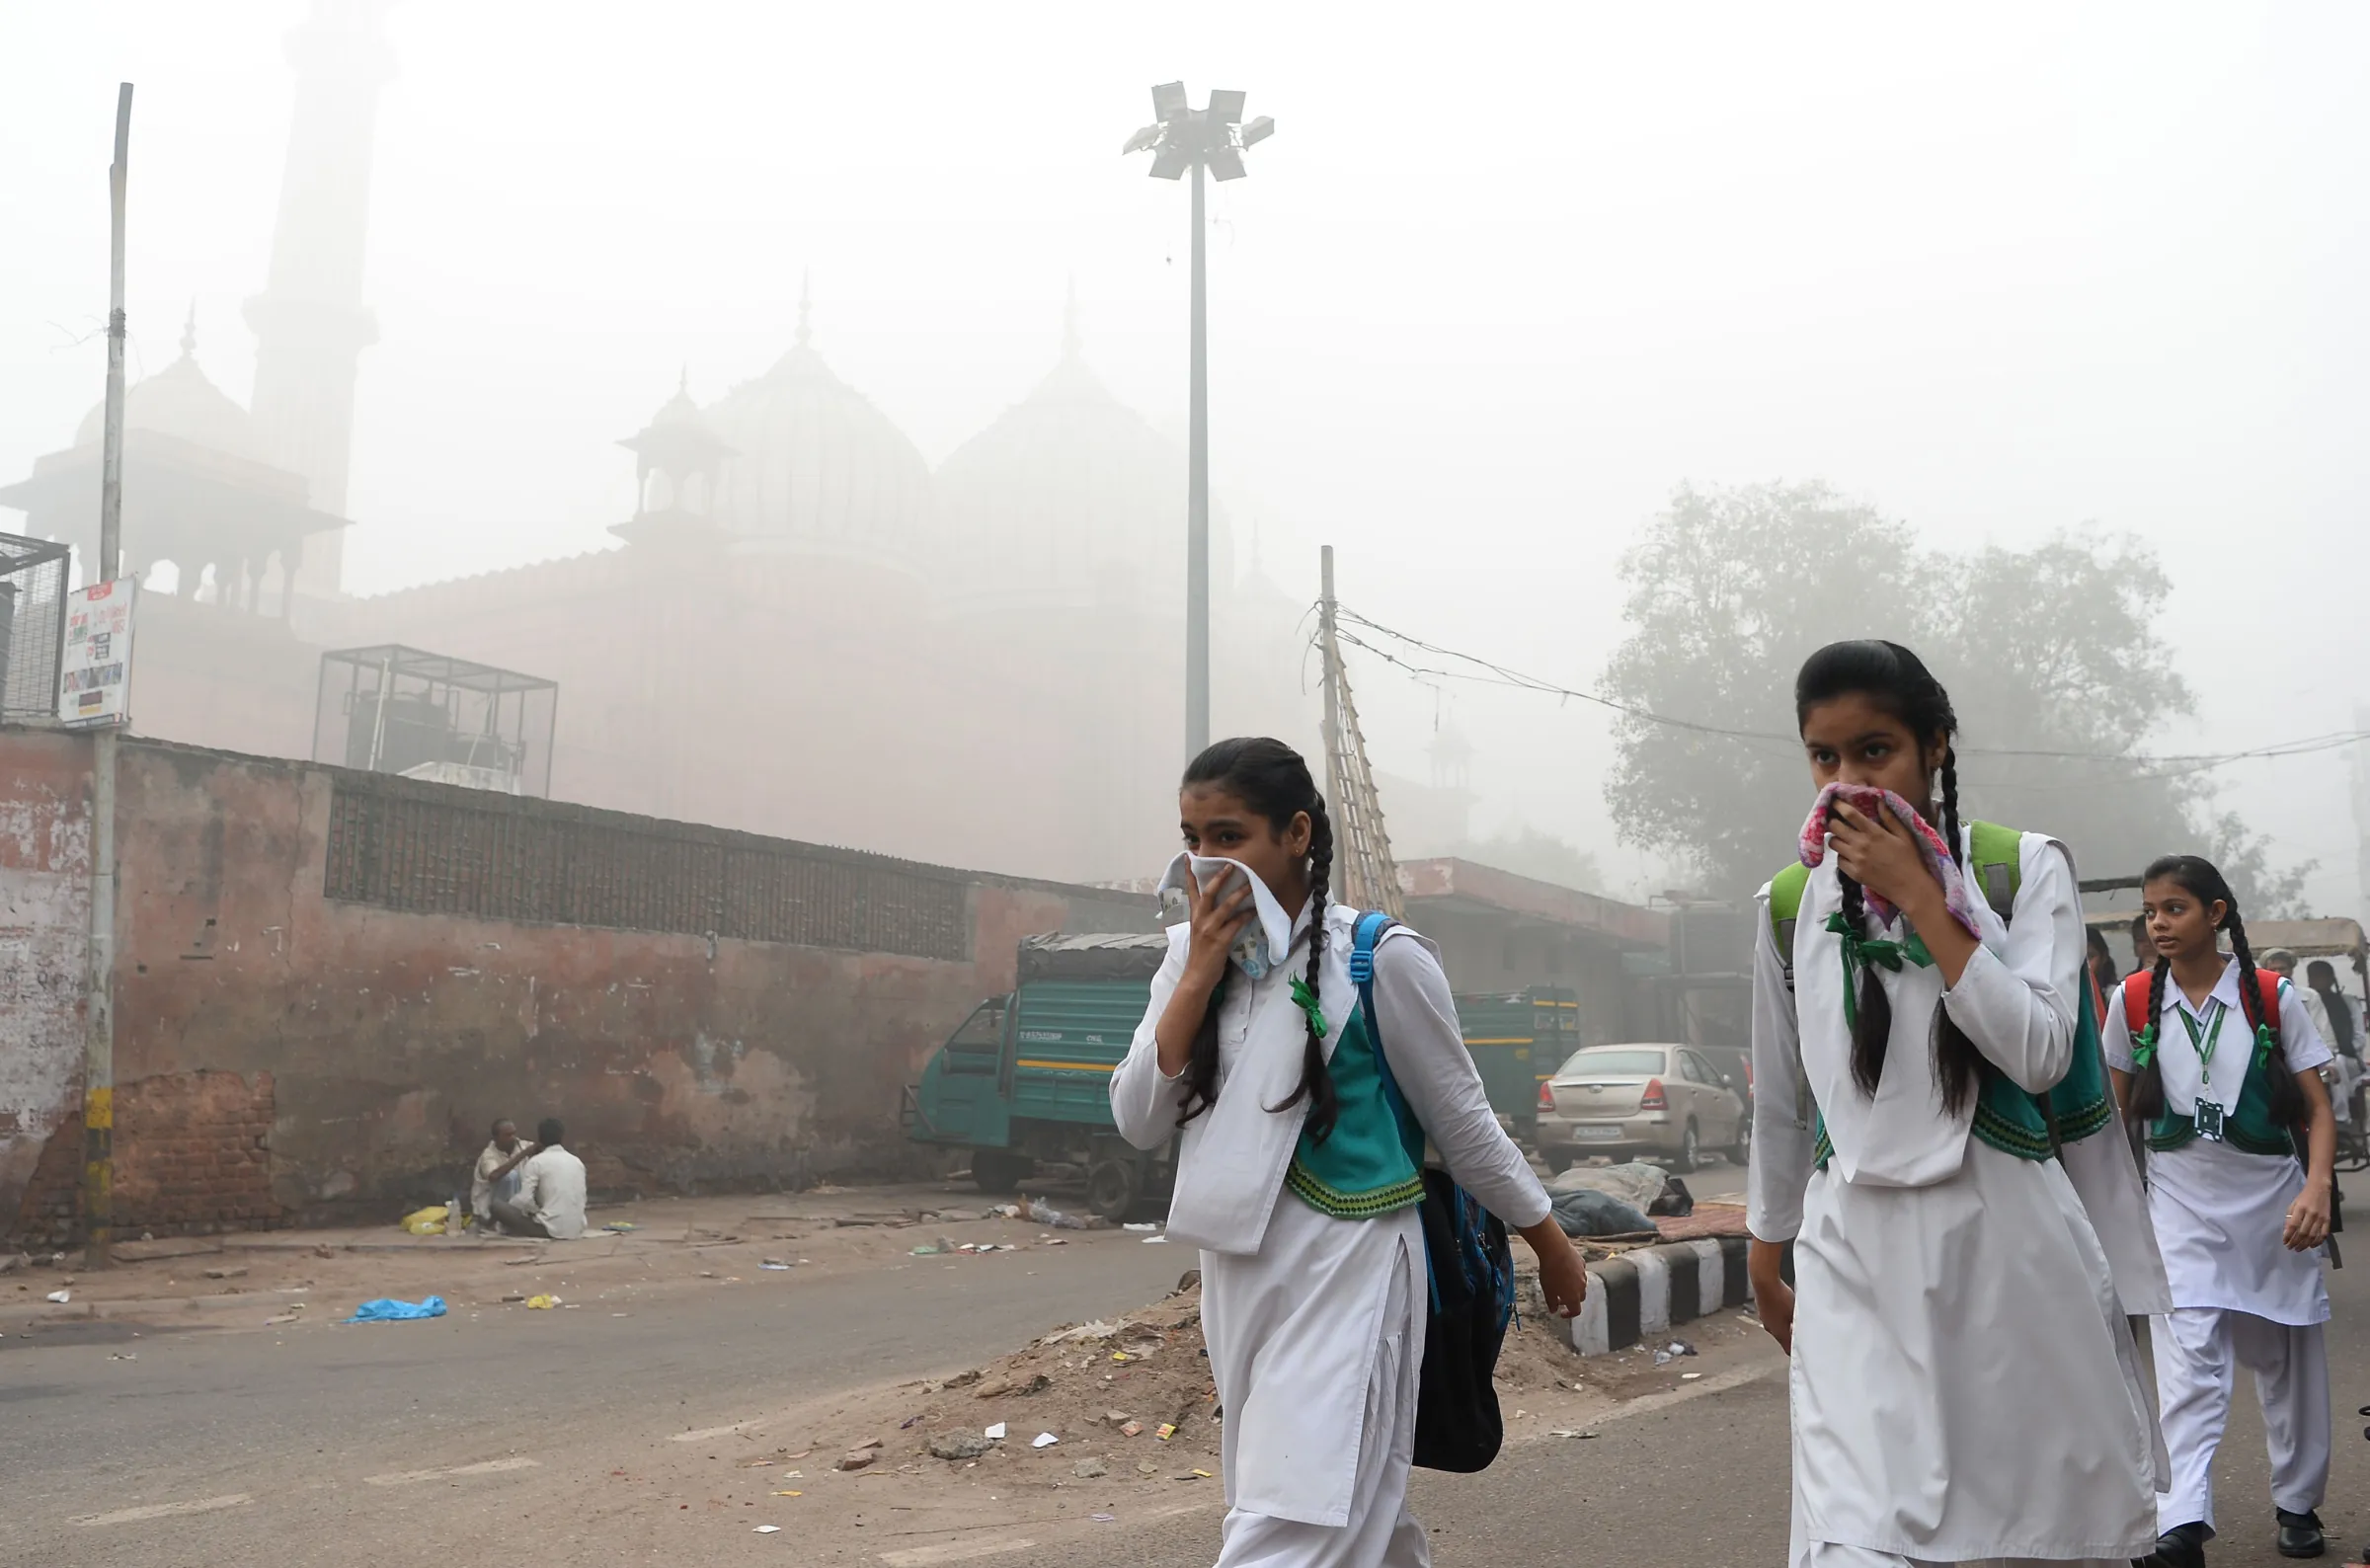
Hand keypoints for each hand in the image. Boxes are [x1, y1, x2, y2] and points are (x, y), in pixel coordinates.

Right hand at [1180, 861, 1254, 992]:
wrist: (1197, 976)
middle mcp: (1200, 920)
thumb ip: (1207, 918)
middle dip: (1219, 878)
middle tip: (1230, 865)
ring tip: (1250, 884)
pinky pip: (1236, 923)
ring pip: (1225, 906)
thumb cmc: (1201, 955)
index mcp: (1194, 917)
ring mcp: (1209, 929)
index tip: (1188, 857)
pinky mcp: (1220, 940)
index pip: (1191, 891)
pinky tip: (1255, 910)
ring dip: (1239, 894)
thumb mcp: (1200, 932)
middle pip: (1209, 893)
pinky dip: (1246, 915)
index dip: (1189, 874)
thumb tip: (1222, 906)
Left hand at [1526, 1228, 1589, 1319]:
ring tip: (1560, 1281)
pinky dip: (1574, 1273)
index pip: (1576, 1311)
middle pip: (1580, 1298)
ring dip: (1573, 1286)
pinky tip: (1564, 1268)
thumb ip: (1551, 1302)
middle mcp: (1581, 1287)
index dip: (1569, 1314)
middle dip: (1571, 1299)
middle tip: (1559, 1296)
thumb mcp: (1547, 1290)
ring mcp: (1583, 1274)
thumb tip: (1554, 1310)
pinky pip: (1579, 1271)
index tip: (1562, 1313)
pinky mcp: (1582, 1262)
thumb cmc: (1550, 1272)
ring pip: (1581, 1284)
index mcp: (1573, 1296)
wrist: (1555, 1250)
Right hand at [1747, 1238, 1794, 1353]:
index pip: (1787, 1349)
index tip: (1804, 1352)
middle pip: (1782, 1338)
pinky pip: (1772, 1317)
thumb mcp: (1796, 1312)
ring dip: (1785, 1325)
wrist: (1764, 1281)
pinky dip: (1779, 1316)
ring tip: (1794, 1317)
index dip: (1796, 1352)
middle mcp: (1770, 1328)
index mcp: (1778, 1333)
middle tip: (1802, 1332)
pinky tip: (1784, 1307)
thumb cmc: (1780, 1297)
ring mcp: (1764, 1318)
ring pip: (1777, 1327)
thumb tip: (1808, 1329)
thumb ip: (1801, 1323)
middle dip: (1792, 1336)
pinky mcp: (1762, 1309)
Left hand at [1827, 800, 1943, 921]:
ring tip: (1844, 839)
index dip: (1839, 806)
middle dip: (1833, 822)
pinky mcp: (1853, 873)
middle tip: (1837, 822)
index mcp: (1874, 833)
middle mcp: (1861, 845)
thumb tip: (1879, 801)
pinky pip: (1838, 861)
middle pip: (1835, 827)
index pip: (1850, 814)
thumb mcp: (1904, 836)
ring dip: (1836, 839)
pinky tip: (1850, 855)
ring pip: (1833, 843)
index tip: (1835, 801)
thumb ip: (1890, 818)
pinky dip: (1842, 856)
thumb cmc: (1910, 859)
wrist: (1910, 887)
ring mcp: (1855, 860)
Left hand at [2285, 1178, 2331, 1251]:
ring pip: (2313, 1235)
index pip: (2293, 1225)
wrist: (2320, 1189)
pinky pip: (2324, 1234)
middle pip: (2303, 1232)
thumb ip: (2289, 1217)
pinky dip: (2318, 1242)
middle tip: (2291, 1248)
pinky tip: (2312, 1246)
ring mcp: (2321, 1218)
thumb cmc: (2304, 1197)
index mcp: (2300, 1209)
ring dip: (2305, 1244)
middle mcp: (2311, 1214)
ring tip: (2299, 1249)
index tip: (2285, 1242)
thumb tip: (2286, 1232)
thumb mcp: (2293, 1204)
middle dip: (2296, 1242)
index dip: (2288, 1235)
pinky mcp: (2328, 1220)